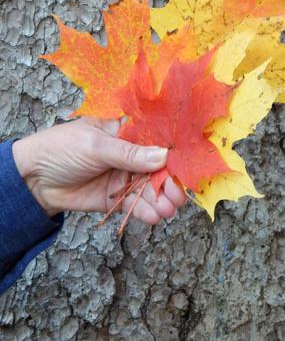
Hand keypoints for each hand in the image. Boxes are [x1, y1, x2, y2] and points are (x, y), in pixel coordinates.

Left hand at [12, 118, 185, 223]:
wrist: (33, 179)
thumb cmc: (61, 148)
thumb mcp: (95, 145)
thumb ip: (129, 154)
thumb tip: (163, 156)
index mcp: (125, 132)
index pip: (156, 138)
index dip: (173, 150)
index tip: (187, 163)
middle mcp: (130, 154)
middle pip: (158, 167)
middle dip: (170, 181)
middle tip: (179, 195)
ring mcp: (124, 177)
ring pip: (150, 189)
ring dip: (162, 199)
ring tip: (169, 209)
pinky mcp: (116, 198)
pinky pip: (136, 206)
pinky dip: (146, 212)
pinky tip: (154, 216)